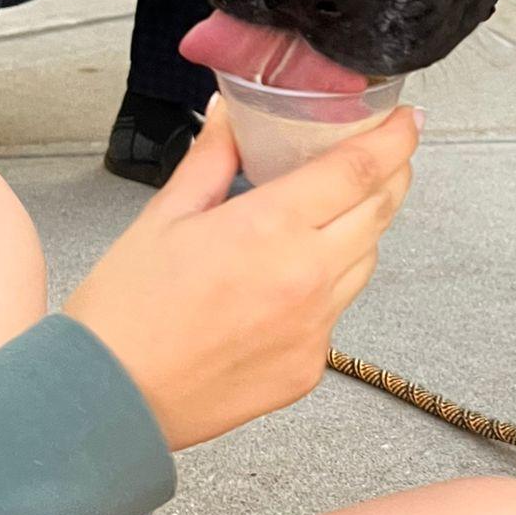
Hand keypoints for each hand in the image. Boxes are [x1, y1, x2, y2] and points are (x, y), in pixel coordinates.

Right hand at [64, 97, 419, 451]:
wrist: (109, 399)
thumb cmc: (125, 312)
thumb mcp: (163, 217)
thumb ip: (212, 159)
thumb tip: (231, 115)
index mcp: (269, 229)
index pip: (358, 170)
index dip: (393, 138)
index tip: (406, 120)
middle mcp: (305, 278)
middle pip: (379, 213)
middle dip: (391, 177)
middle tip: (385, 157)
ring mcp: (313, 328)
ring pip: (364, 263)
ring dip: (359, 232)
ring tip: (326, 218)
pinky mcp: (308, 367)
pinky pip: (336, 314)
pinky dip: (325, 288)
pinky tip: (286, 284)